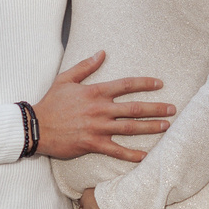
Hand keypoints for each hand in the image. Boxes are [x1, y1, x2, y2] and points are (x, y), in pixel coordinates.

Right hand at [35, 51, 172, 161]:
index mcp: (95, 92)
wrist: (36, 126)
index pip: (126, 85)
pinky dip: (131, 154)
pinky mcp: (92, 144)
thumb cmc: (51, 103)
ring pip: (130, 128)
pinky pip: (116, 150)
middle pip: (134, 108)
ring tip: (166, 127)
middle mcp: (100, 109)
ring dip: (150, 128)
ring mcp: (97, 127)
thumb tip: (102, 53)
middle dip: (156, 108)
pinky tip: (145, 156)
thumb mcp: (66, 79)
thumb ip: (86, 66)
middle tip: (172, 109)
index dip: (145, 83)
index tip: (160, 84)